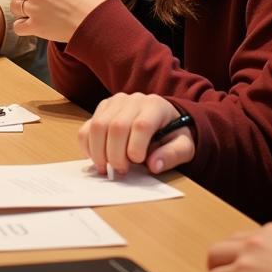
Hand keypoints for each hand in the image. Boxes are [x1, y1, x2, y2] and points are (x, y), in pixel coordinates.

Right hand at [78, 93, 194, 175]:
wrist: (164, 118)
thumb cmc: (173, 134)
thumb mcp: (184, 146)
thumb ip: (172, 155)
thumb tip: (154, 165)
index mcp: (155, 106)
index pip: (141, 125)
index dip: (136, 146)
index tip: (138, 162)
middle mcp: (133, 100)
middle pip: (116, 126)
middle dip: (115, 154)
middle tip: (121, 171)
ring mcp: (115, 102)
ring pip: (98, 125)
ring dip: (98, 151)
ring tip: (106, 168)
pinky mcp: (102, 108)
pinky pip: (88, 126)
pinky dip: (88, 145)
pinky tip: (96, 158)